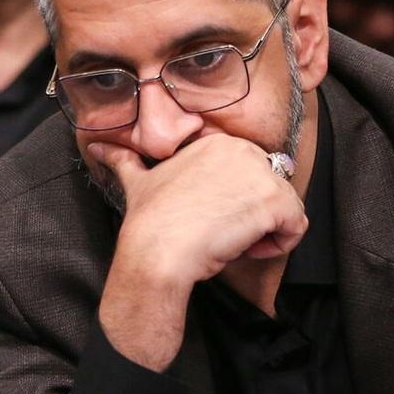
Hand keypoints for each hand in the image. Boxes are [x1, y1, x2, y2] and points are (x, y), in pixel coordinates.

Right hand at [91, 136, 306, 371]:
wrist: (158, 250)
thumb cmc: (149, 222)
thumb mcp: (136, 183)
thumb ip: (123, 162)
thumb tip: (97, 147)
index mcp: (217, 143)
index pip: (249, 175)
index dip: (233, 203)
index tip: (211, 221)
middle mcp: (243, 149)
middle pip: (269, 190)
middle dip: (252, 218)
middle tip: (222, 235)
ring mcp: (261, 173)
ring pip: (285, 209)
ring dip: (263, 234)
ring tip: (233, 244)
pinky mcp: (274, 201)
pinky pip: (296, 226)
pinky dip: (278, 246)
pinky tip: (246, 250)